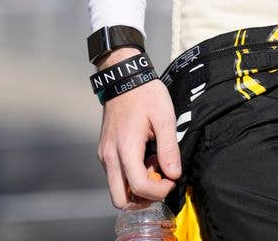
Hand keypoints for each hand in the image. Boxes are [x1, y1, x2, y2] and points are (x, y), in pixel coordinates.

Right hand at [95, 46, 181, 207]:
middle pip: (120, 199)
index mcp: (125, 148)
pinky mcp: (104, 151)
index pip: (139, 187)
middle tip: (159, 180)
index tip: (172, 179)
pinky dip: (130, 176)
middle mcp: (110, 156)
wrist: (124, 78)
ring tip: (152, 164)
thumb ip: (169, 148)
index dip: (158, 191)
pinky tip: (144, 157)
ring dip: (136, 187)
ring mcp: (104, 154)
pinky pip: (115, 176)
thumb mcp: (164, 117)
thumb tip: (173, 174)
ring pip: (116, 189)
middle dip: (142, 198)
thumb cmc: (145, 94)